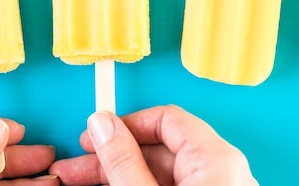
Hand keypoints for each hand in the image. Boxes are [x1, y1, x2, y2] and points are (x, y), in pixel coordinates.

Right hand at [50, 105, 258, 185]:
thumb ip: (124, 162)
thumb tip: (102, 125)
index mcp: (216, 159)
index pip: (167, 118)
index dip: (126, 123)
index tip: (94, 135)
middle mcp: (222, 172)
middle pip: (161, 148)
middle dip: (113, 155)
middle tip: (76, 167)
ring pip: (162, 174)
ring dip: (120, 175)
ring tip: (81, 183)